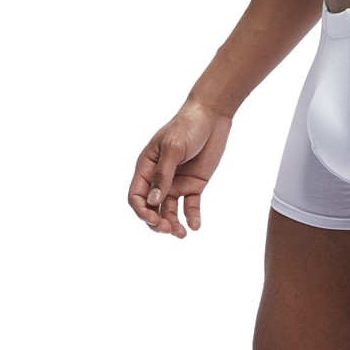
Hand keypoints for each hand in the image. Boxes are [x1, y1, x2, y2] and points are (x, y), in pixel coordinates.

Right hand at [128, 100, 231, 237]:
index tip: (152, 219)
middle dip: (156, 222)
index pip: (137, 196)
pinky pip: (190, 205)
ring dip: (173, 224)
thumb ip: (163, 174)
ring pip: (169, 211)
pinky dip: (191, 217)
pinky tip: (196, 225)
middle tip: (168, 230)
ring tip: (182, 234)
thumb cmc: (187, 126)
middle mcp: (159, 178)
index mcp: (147, 167)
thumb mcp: (173, 148)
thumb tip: (153, 202)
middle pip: (151, 208)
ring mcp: (176, 182)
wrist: (212, 115)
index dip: (141, 211)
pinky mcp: (194, 184)